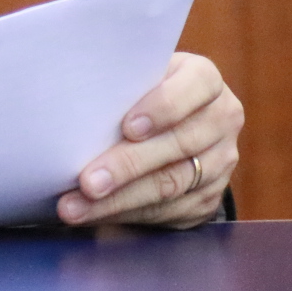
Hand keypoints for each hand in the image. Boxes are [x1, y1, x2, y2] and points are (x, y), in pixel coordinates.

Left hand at [59, 52, 243, 227]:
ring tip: (76, 207)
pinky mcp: (209, 196)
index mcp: (204, 80)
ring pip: (171, 184)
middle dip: (127, 166)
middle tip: (87, 182)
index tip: (127, 127)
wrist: (168, 121)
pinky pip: (168, 210)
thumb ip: (117, 84)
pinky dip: (126, 213)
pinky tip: (94, 214)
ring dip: (119, 199)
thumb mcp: (133, 77)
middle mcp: (221, 119)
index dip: (163, 107)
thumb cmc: (136, 92)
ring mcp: (220, 161)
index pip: (195, 87)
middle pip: (177, 144)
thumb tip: (71, 98)